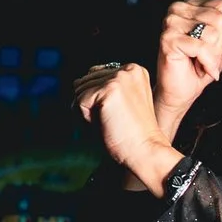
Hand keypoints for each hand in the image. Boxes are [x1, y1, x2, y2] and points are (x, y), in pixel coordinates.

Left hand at [73, 62, 177, 192]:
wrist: (146, 151)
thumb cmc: (131, 134)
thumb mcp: (119, 104)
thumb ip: (102, 88)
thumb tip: (75, 82)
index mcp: (134, 70)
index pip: (95, 75)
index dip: (97, 100)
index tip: (117, 115)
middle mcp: (128, 69)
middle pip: (85, 81)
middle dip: (91, 105)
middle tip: (113, 121)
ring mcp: (119, 78)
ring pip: (80, 90)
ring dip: (88, 112)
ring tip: (110, 122)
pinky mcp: (109, 89)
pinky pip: (79, 101)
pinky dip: (86, 118)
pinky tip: (106, 124)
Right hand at [154, 0, 221, 113]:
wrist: (182, 89)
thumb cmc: (199, 65)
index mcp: (193, 4)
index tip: (214, 44)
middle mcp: (179, 8)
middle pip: (221, 19)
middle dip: (219, 44)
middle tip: (206, 55)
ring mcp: (171, 22)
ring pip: (213, 33)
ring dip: (212, 55)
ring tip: (200, 60)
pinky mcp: (168, 38)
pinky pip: (202, 47)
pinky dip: (206, 62)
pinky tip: (199, 67)